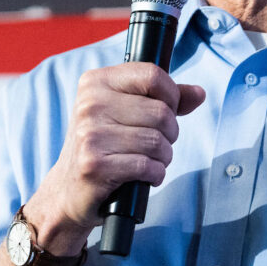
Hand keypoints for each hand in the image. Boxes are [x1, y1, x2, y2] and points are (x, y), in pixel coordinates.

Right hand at [29, 63, 205, 249]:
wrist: (68, 190)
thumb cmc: (102, 147)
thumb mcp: (125, 113)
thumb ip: (162, 100)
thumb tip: (198, 94)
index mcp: (95, 82)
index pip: (151, 75)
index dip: (171, 95)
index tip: (167, 110)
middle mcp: (89, 105)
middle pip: (161, 111)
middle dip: (170, 133)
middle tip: (156, 144)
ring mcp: (90, 135)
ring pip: (158, 141)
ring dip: (164, 156)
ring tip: (149, 161)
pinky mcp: (94, 165)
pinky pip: (148, 166)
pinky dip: (155, 174)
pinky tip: (144, 176)